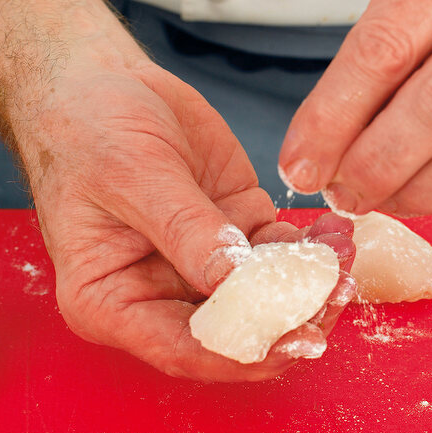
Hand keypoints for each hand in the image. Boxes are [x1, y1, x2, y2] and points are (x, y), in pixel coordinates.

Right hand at [19, 49, 354, 380]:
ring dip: (312, 284)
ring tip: (345, 256)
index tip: (296, 338)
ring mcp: (204, 267)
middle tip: (338, 292)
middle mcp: (161, 295)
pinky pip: (282, 254)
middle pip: (237, 331)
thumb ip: (185, 230)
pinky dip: (313, 249)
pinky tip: (337, 232)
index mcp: (113, 303)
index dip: (245, 352)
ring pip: (269, 296)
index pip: (185, 349)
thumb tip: (233, 280)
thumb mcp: (131, 176)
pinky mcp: (236, 233)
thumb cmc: (86, 129)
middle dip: (292, 318)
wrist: (100, 80)